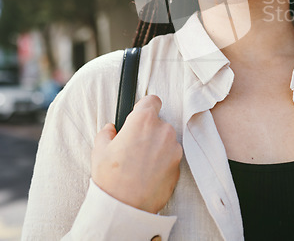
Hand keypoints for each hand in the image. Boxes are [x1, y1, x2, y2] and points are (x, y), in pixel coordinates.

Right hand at [91, 95, 182, 213]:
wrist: (124, 208)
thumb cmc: (111, 179)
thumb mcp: (100, 151)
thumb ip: (107, 133)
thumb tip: (111, 129)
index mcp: (143, 120)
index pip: (152, 100)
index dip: (145, 107)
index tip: (139, 115)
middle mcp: (163, 129)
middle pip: (158, 122)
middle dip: (148, 131)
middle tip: (134, 147)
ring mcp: (173, 147)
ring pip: (165, 140)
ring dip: (157, 146)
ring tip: (140, 164)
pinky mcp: (179, 164)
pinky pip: (171, 156)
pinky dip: (163, 161)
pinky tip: (149, 173)